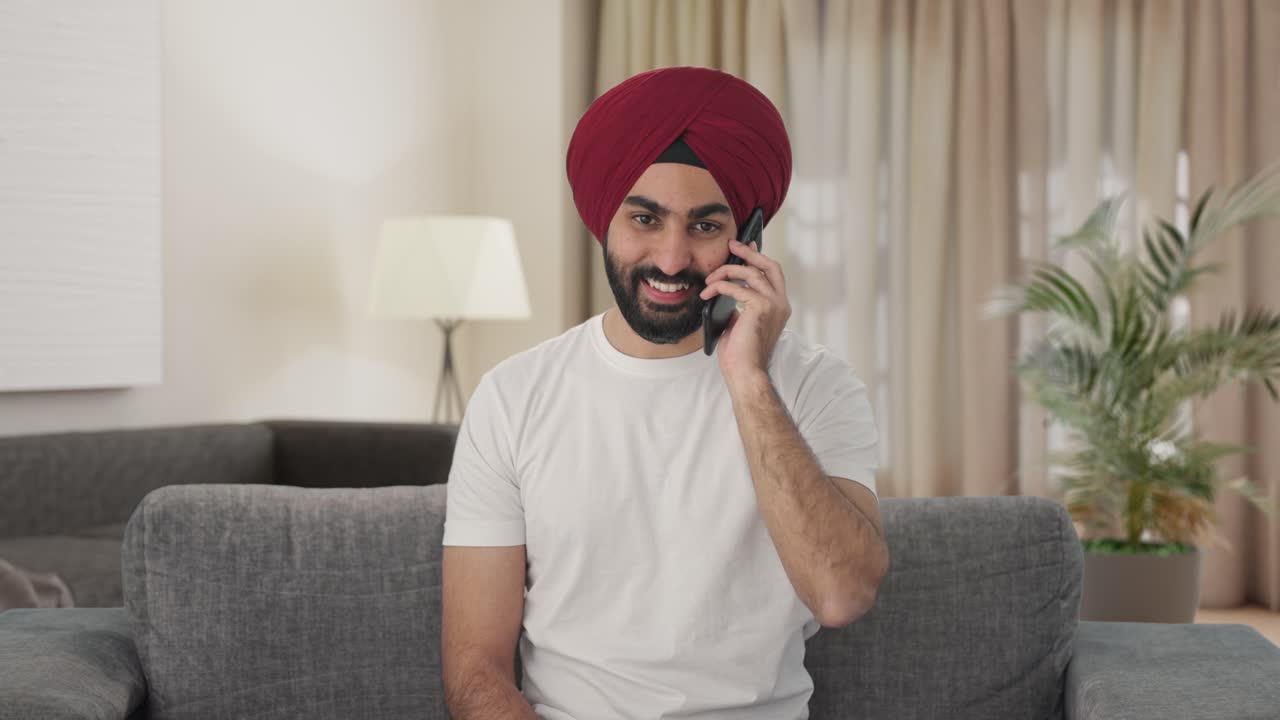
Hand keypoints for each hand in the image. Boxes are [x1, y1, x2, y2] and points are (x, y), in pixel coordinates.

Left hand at [698, 239, 789, 382]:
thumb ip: (740, 306)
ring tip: (710, 279)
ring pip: (750, 272)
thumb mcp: (740, 323)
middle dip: (749, 252)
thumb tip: (727, 290)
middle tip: (732, 245)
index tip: (746, 246)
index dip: (759, 258)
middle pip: (768, 265)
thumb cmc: (741, 354)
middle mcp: (780, 303)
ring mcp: (773, 304)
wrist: (745, 372)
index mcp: (779, 306)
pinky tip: (708, 293)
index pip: (773, 274)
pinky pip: (736, 288)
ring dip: (726, 272)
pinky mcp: (760, 307)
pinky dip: (719, 287)